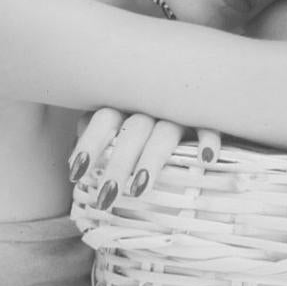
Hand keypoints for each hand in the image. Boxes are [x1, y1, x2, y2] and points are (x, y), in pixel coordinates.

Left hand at [67, 108, 221, 211]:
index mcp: (128, 102)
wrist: (202, 89)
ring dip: (152, 158)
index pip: (105, 117)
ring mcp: (182, 110)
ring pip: (166, 131)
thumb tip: (75, 164)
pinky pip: (210, 126)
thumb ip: (101, 136)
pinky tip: (205, 160)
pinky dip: (208, 140)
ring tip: (139, 189)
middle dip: (119, 163)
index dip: (90, 142)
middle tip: (106, 196)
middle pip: (133, 129)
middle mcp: (153, 103)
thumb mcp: (122, 123)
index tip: (76, 173)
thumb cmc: (148, 119)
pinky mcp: (210, 117)